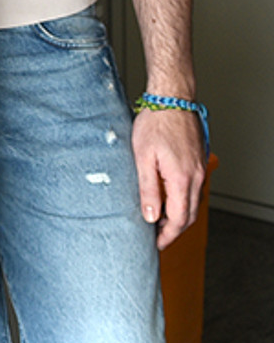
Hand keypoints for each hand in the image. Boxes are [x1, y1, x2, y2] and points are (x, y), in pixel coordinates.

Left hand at [133, 107, 205, 248]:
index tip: (156, 243)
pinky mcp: (198, 161)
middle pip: (189, 215)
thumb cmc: (155, 123)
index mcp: (181, 179)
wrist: (172, 98)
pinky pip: (194, 188)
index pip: (179, 219)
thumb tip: (150, 216)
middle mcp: (195, 177)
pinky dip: (183, 200)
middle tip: (157, 236)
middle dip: (174, 229)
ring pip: (193, 202)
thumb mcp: (142, 157)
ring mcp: (199, 169)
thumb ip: (148, 188)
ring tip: (159, 219)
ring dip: (179, 215)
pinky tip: (168, 197)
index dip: (167, 235)